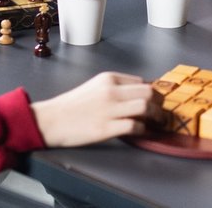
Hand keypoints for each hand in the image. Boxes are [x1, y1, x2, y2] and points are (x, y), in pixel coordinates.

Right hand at [30, 72, 159, 146]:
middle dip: (159, 103)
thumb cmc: (70, 106)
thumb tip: (136, 95)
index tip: (155, 102)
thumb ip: (114, 88)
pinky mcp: (106, 128)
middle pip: (148, 92)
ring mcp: (109, 109)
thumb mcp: (93, 87)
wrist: (50, 120)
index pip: (141, 81)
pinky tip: (142, 133)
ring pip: (145, 106)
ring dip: (156, 116)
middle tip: (161, 113)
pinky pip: (135, 126)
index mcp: (108, 79)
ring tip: (157, 123)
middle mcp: (111, 91)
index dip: (151, 93)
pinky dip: (144, 130)